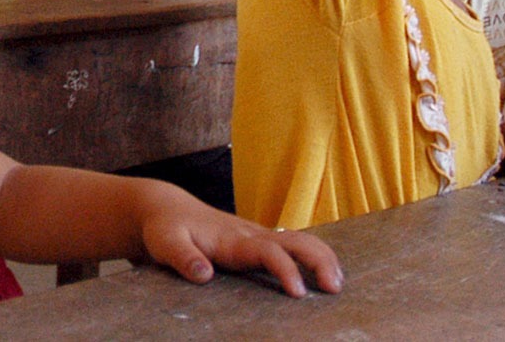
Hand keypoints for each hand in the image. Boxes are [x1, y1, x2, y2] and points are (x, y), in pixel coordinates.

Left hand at [138, 188, 342, 297]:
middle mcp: (251, 234)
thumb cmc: (166, 229)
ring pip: (299, 240)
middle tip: (335, 287)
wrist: (167, 210)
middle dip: (319, 260)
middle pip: (296, 240)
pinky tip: (323, 273)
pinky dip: (313, 256)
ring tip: (338, 283)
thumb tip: (204, 274)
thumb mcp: (166, 243)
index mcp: (234, 238)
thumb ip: (183, 258)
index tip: (299, 293)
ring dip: (322, 257)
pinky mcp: (257, 241)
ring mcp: (257, 236)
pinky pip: (292, 245)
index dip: (286, 270)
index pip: (269, 252)